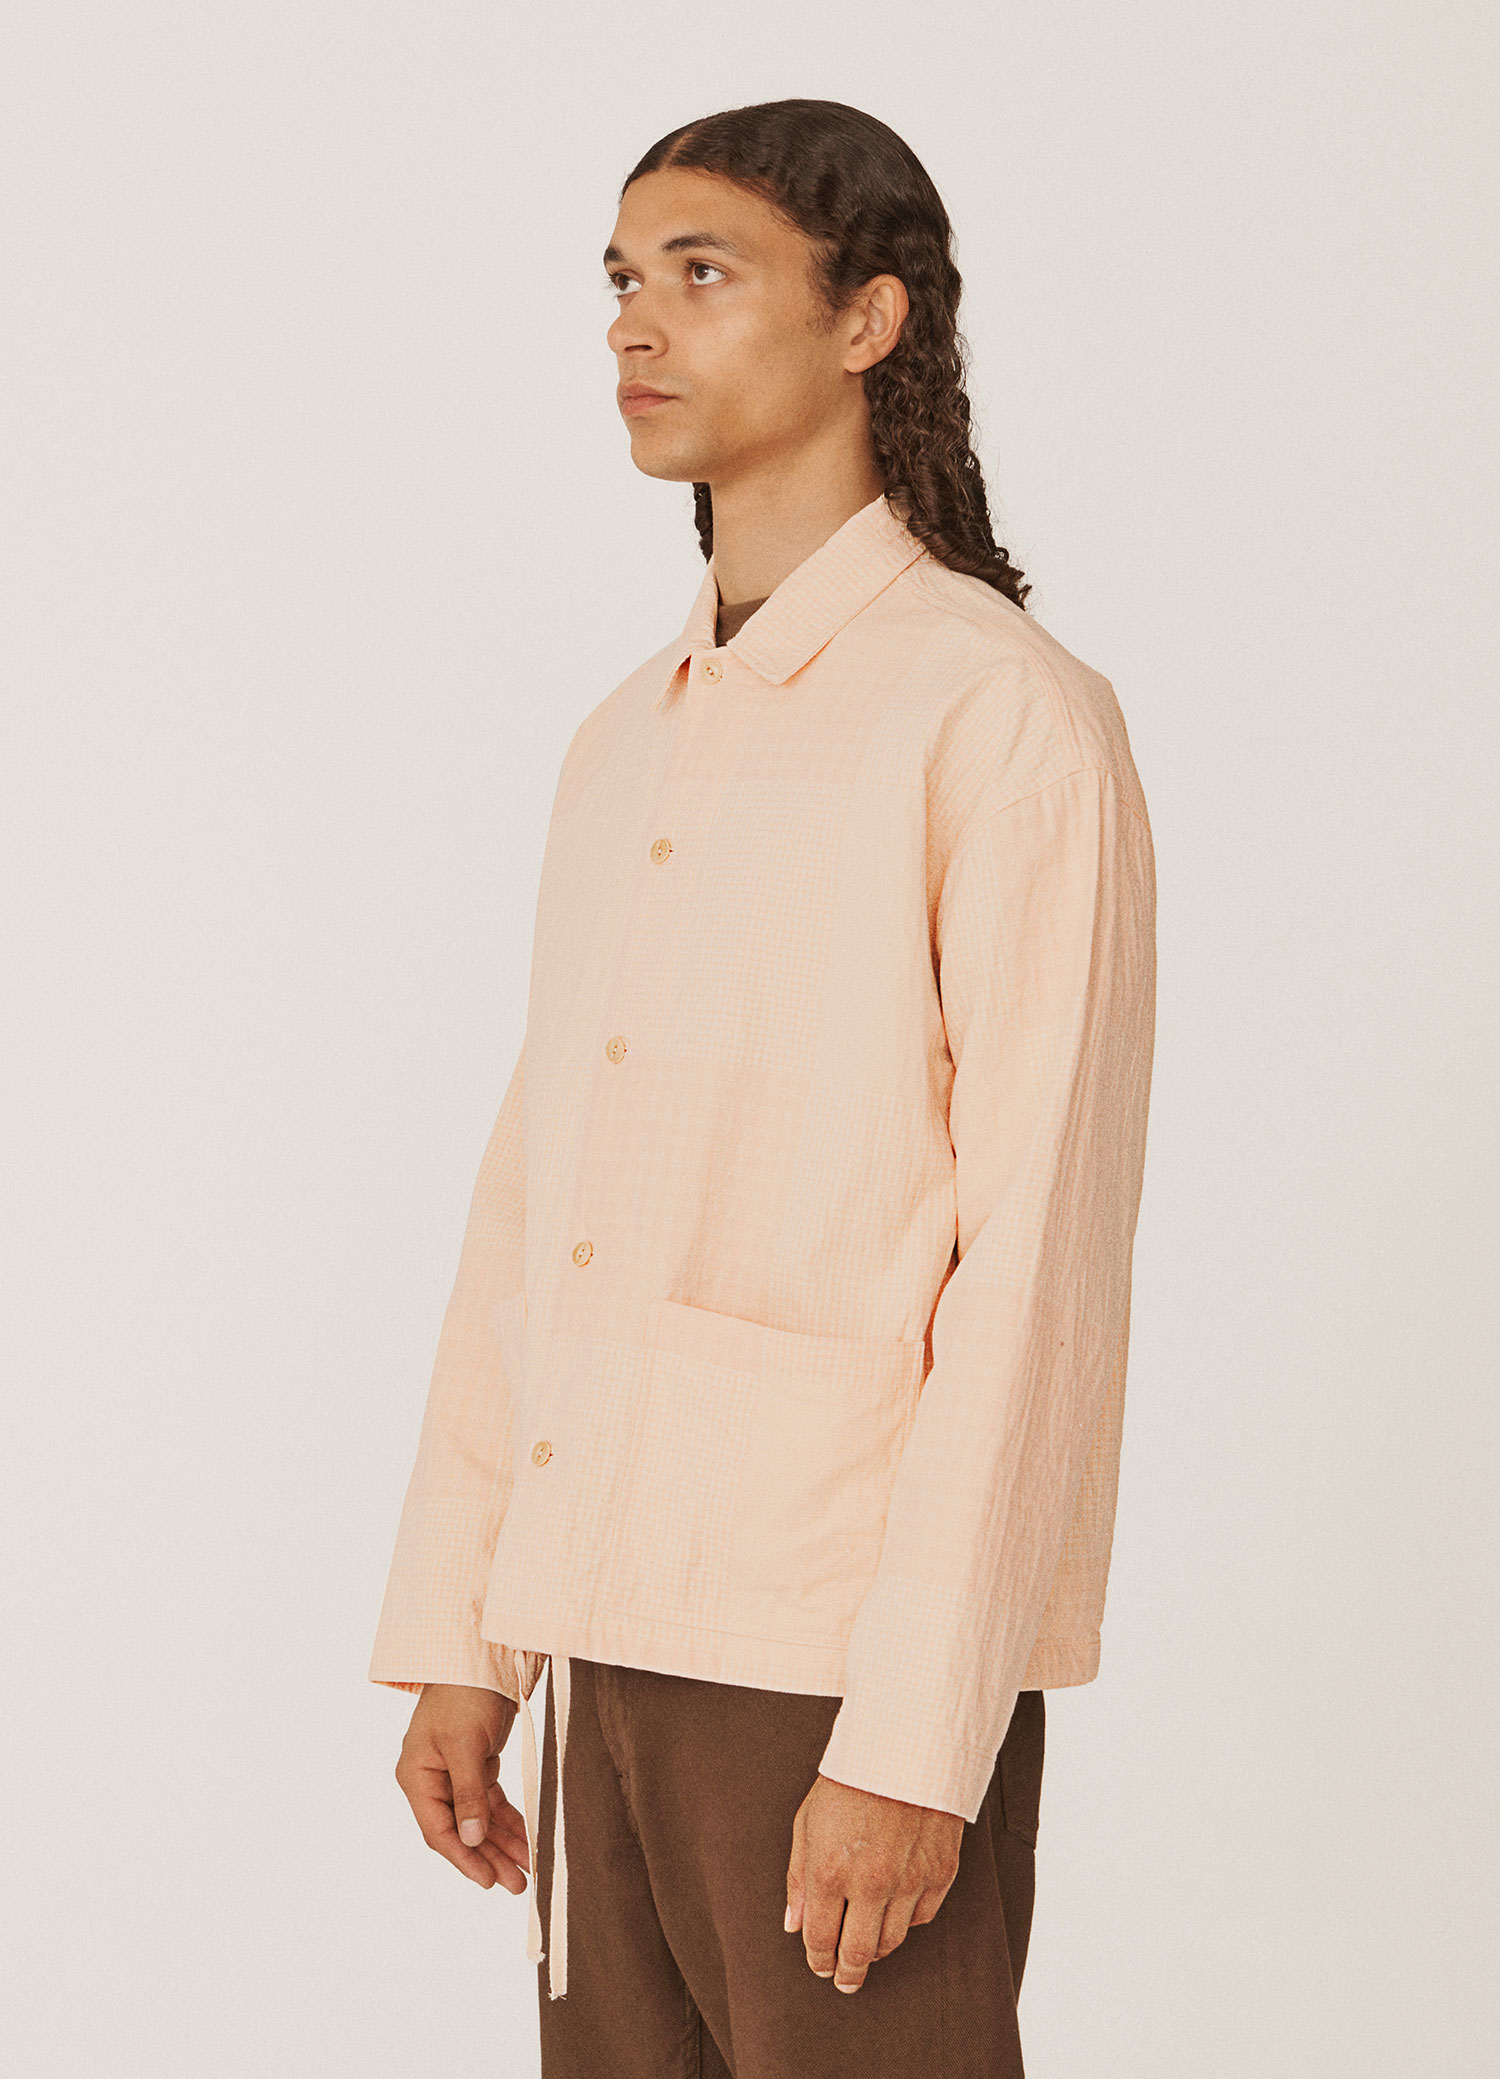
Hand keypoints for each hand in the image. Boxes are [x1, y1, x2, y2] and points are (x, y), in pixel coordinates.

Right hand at [395, 1682, 530, 1893]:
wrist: (483, 1656)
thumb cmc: (464, 1694)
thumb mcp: (465, 1745)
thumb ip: (468, 1793)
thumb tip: (472, 1837)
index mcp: (416, 1776)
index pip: (438, 1830)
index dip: (464, 1858)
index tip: (488, 1882)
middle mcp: (431, 1779)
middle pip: (461, 1831)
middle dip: (490, 1858)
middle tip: (518, 1885)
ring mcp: (454, 1773)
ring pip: (479, 1820)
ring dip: (503, 1844)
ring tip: (527, 1869)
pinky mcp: (477, 1765)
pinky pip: (492, 1802)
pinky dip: (509, 1820)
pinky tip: (527, 1838)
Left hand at [785, 1773, 963, 1992]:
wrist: (904, 1745)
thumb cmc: (848, 1779)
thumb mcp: (807, 1822)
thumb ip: (798, 1878)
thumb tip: (794, 1926)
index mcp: (830, 1871)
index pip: (820, 1941)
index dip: (818, 1961)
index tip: (819, 1966)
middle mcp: (870, 1883)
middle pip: (857, 1953)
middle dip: (847, 1972)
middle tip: (845, 1980)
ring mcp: (909, 1880)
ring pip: (891, 1941)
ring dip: (875, 1950)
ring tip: (867, 1948)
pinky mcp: (940, 1872)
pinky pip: (922, 1917)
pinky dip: (907, 1921)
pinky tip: (895, 1912)